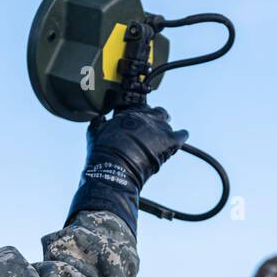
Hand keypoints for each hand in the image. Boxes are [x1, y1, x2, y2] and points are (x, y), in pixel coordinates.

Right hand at [66, 106, 187, 232]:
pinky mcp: (168, 141)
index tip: (140, 123)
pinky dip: (181, 136)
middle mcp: (146, 117)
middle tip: (152, 131)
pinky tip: (179, 138)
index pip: (141, 108)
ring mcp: (158, 128)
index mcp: (129, 113)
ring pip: (167, 124)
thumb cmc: (103, 154)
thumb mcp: (95, 133)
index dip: (141, 115)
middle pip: (158, 113)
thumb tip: (99, 119)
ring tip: (159, 141)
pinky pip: (182, 134)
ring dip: (164, 131)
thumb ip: (98, 122)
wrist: (114, 168)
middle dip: (155, 120)